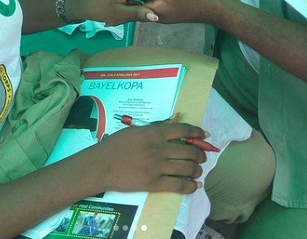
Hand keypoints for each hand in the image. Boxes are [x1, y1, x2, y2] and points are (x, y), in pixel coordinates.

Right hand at [92, 121, 206, 193]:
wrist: (102, 165)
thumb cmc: (116, 145)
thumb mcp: (136, 130)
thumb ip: (156, 126)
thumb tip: (175, 120)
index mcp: (153, 133)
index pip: (182, 130)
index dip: (197, 132)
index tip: (205, 135)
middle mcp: (159, 149)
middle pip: (188, 150)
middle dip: (199, 154)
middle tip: (201, 156)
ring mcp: (157, 167)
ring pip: (186, 168)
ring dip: (196, 169)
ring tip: (197, 170)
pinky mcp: (154, 184)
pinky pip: (178, 185)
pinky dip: (189, 186)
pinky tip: (194, 185)